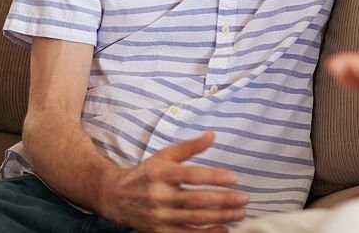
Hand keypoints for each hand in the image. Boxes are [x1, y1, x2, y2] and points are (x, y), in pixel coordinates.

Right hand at [102, 131, 246, 232]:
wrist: (115, 196)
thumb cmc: (146, 173)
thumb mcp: (165, 155)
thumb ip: (189, 147)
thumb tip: (213, 135)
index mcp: (162, 173)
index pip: (191, 175)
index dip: (214, 177)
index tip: (234, 178)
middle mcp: (159, 195)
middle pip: (196, 200)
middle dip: (223, 201)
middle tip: (244, 199)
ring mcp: (159, 216)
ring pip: (193, 219)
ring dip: (220, 217)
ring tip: (239, 213)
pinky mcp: (158, 231)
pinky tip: (223, 229)